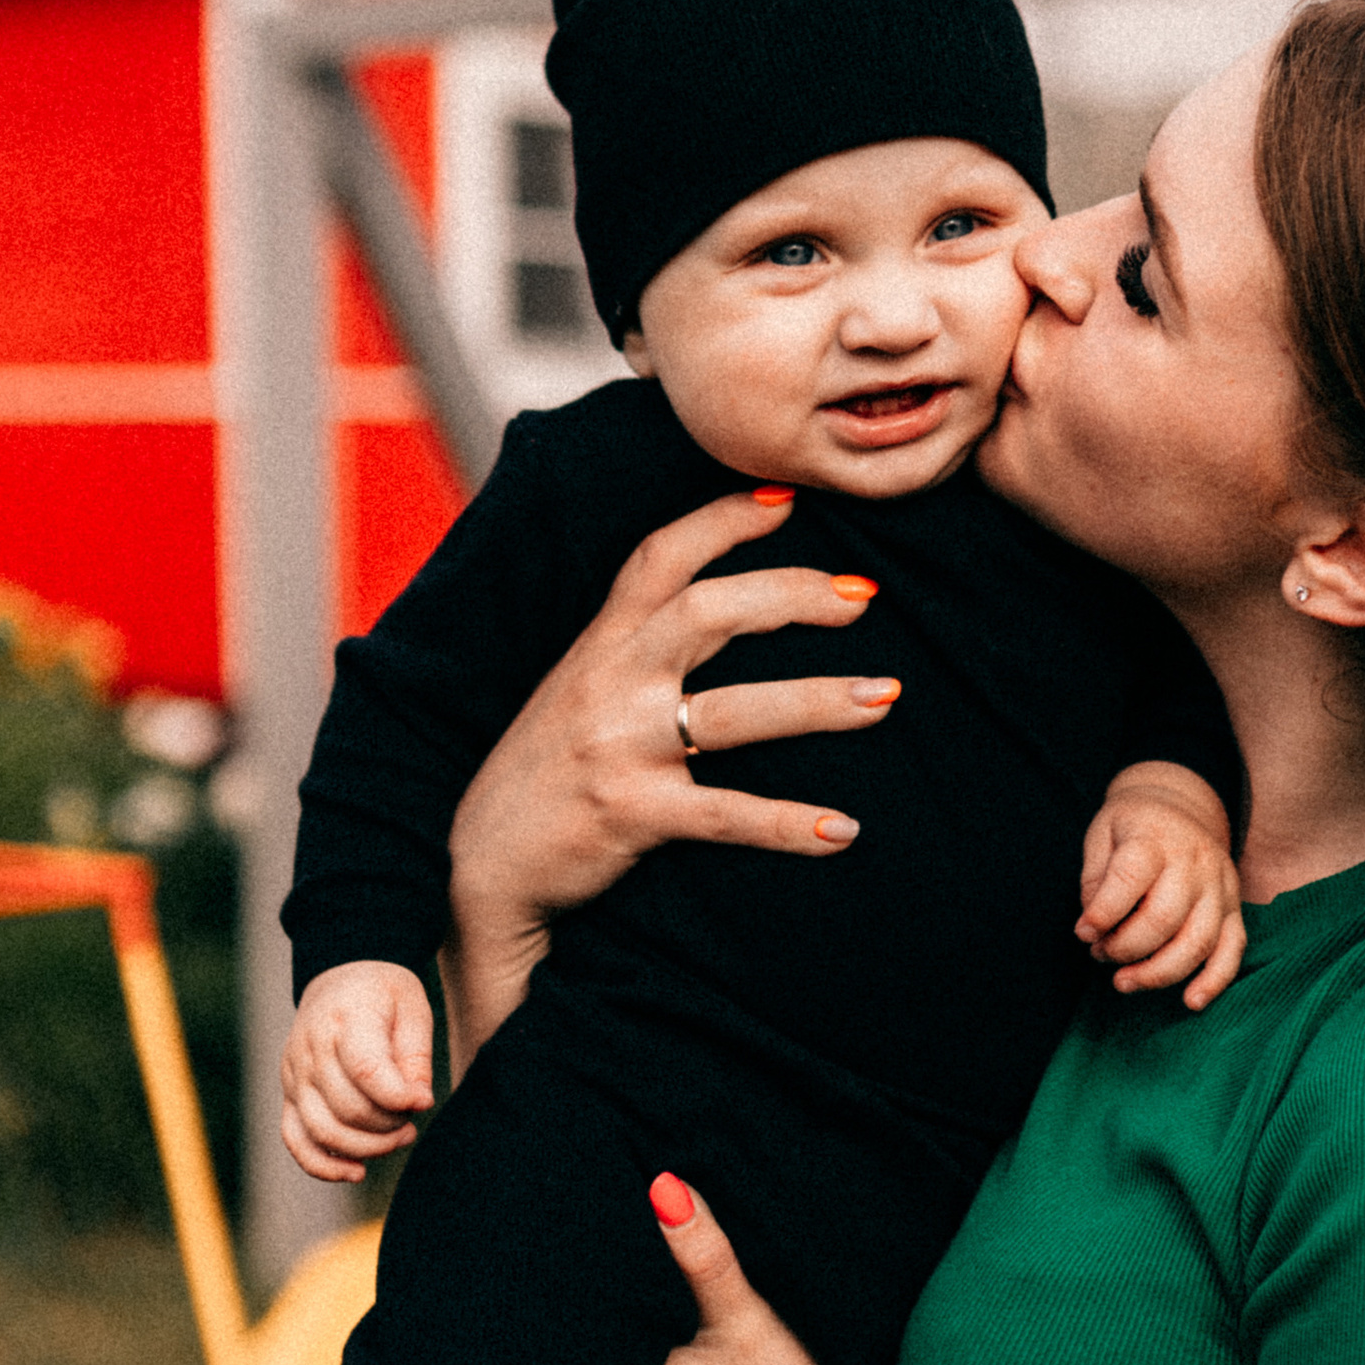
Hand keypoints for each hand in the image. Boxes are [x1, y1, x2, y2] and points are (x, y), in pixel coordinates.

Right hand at [282, 959, 434, 1182]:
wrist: (340, 978)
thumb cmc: (384, 995)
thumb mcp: (413, 1010)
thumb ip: (416, 1057)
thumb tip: (419, 1103)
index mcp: (345, 1019)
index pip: (365, 1070)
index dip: (397, 1097)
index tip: (423, 1102)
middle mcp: (311, 1049)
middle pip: (348, 1107)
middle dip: (389, 1125)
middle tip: (413, 1119)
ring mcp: (294, 1074)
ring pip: (323, 1131)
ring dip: (366, 1148)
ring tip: (398, 1137)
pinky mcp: (289, 1094)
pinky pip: (295, 1140)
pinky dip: (323, 1165)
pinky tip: (356, 1171)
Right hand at [446, 488, 899, 1044]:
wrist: (480, 864)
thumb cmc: (546, 768)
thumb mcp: (578, 687)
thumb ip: (636, 646)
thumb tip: (720, 610)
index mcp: (600, 643)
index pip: (660, 556)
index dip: (723, 520)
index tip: (789, 501)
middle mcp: (609, 682)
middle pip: (708, 611)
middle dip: (792, 596)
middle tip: (861, 600)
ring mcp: (619, 748)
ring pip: (734, 712)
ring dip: (817, 702)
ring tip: (884, 697)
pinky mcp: (630, 815)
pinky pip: (725, 814)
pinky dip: (788, 823)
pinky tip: (843, 830)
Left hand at [1078, 771, 1247, 1008]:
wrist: (1181, 808)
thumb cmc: (1132, 826)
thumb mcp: (1101, 833)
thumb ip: (1094, 878)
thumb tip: (1093, 928)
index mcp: (1154, 838)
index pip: (1129, 879)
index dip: (1102, 914)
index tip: (1083, 933)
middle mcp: (1193, 862)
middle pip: (1163, 919)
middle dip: (1125, 949)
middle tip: (1101, 955)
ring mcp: (1219, 886)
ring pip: (1198, 942)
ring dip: (1159, 973)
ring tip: (1124, 982)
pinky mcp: (1235, 907)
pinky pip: (1233, 949)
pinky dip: (1215, 980)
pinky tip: (1191, 1001)